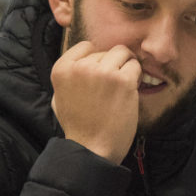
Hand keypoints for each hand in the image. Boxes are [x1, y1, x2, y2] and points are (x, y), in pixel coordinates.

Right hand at [51, 40, 141, 162]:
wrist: (92, 149)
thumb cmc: (78, 126)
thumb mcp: (59, 96)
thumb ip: (68, 75)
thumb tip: (82, 59)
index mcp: (62, 69)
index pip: (86, 47)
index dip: (96, 60)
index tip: (98, 76)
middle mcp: (80, 67)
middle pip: (105, 51)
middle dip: (111, 66)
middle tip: (111, 88)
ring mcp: (102, 72)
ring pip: (123, 54)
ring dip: (126, 67)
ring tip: (122, 86)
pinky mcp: (123, 81)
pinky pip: (135, 66)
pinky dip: (136, 76)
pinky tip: (130, 91)